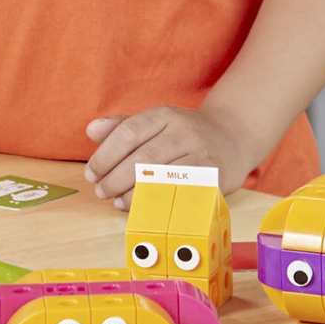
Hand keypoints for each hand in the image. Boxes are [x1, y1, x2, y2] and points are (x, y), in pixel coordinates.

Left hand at [83, 105, 257, 209]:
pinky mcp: (216, 177)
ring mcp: (202, 154)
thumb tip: (91, 130)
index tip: (91, 173)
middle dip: (115, 178)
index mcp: (164, 115)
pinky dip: (160, 202)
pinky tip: (144, 208)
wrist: (234, 136)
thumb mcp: (155, 122)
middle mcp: (184, 132)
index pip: (128, 133)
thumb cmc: (184, 134)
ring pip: (162, 177)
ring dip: (134, 193)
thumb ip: (121, 127)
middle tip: (101, 191)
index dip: (105, 156)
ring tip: (117, 201)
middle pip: (142, 158)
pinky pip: (182, 193)